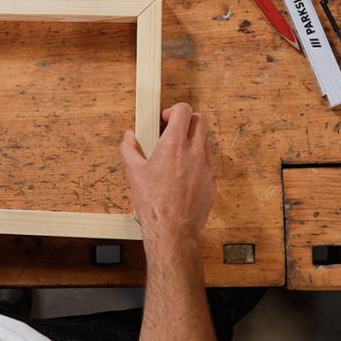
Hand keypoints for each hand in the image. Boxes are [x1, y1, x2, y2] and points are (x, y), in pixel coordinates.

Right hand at [119, 102, 216, 247]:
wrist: (172, 229)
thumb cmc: (153, 203)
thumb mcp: (133, 173)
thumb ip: (129, 149)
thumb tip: (128, 138)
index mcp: (174, 144)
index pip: (183, 110)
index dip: (173, 110)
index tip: (165, 120)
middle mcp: (194, 151)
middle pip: (200, 120)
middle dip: (187, 120)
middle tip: (174, 131)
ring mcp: (206, 166)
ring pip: (205, 140)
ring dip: (193, 140)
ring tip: (177, 154)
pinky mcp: (212, 181)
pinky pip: (207, 163)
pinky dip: (197, 161)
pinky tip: (183, 175)